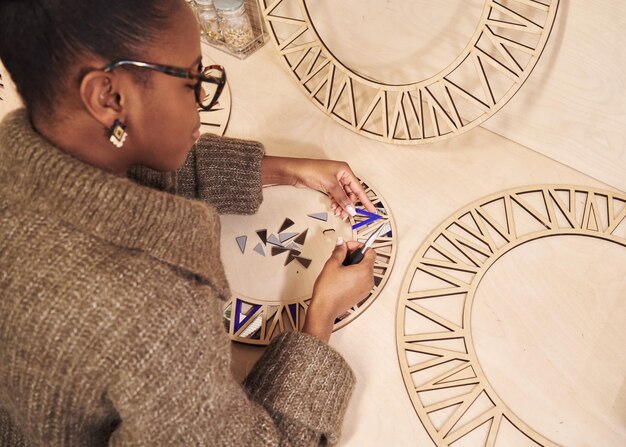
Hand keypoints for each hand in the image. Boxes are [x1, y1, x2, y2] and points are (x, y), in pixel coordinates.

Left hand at [262, 156, 376, 218]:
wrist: (296, 171)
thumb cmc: (312, 171)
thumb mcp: (330, 186)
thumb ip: (342, 198)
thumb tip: (351, 208)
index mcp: (345, 171)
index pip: (359, 188)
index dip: (366, 200)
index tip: (372, 210)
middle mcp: (341, 175)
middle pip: (351, 194)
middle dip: (349, 205)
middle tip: (346, 214)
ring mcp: (334, 180)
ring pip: (343, 196)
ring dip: (342, 205)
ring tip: (338, 212)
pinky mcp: (328, 185)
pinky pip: (336, 196)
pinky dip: (336, 202)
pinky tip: (334, 207)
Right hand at [302, 238, 375, 341]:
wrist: (325, 309)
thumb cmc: (328, 291)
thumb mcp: (332, 264)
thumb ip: (339, 251)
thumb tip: (341, 243)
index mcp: (364, 271)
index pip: (370, 251)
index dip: (358, 246)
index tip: (348, 246)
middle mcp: (369, 280)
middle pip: (367, 260)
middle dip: (354, 255)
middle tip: (341, 255)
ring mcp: (366, 288)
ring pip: (364, 270)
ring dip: (354, 265)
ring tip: (340, 266)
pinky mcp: (362, 294)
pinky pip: (362, 279)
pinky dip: (354, 275)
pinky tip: (342, 276)